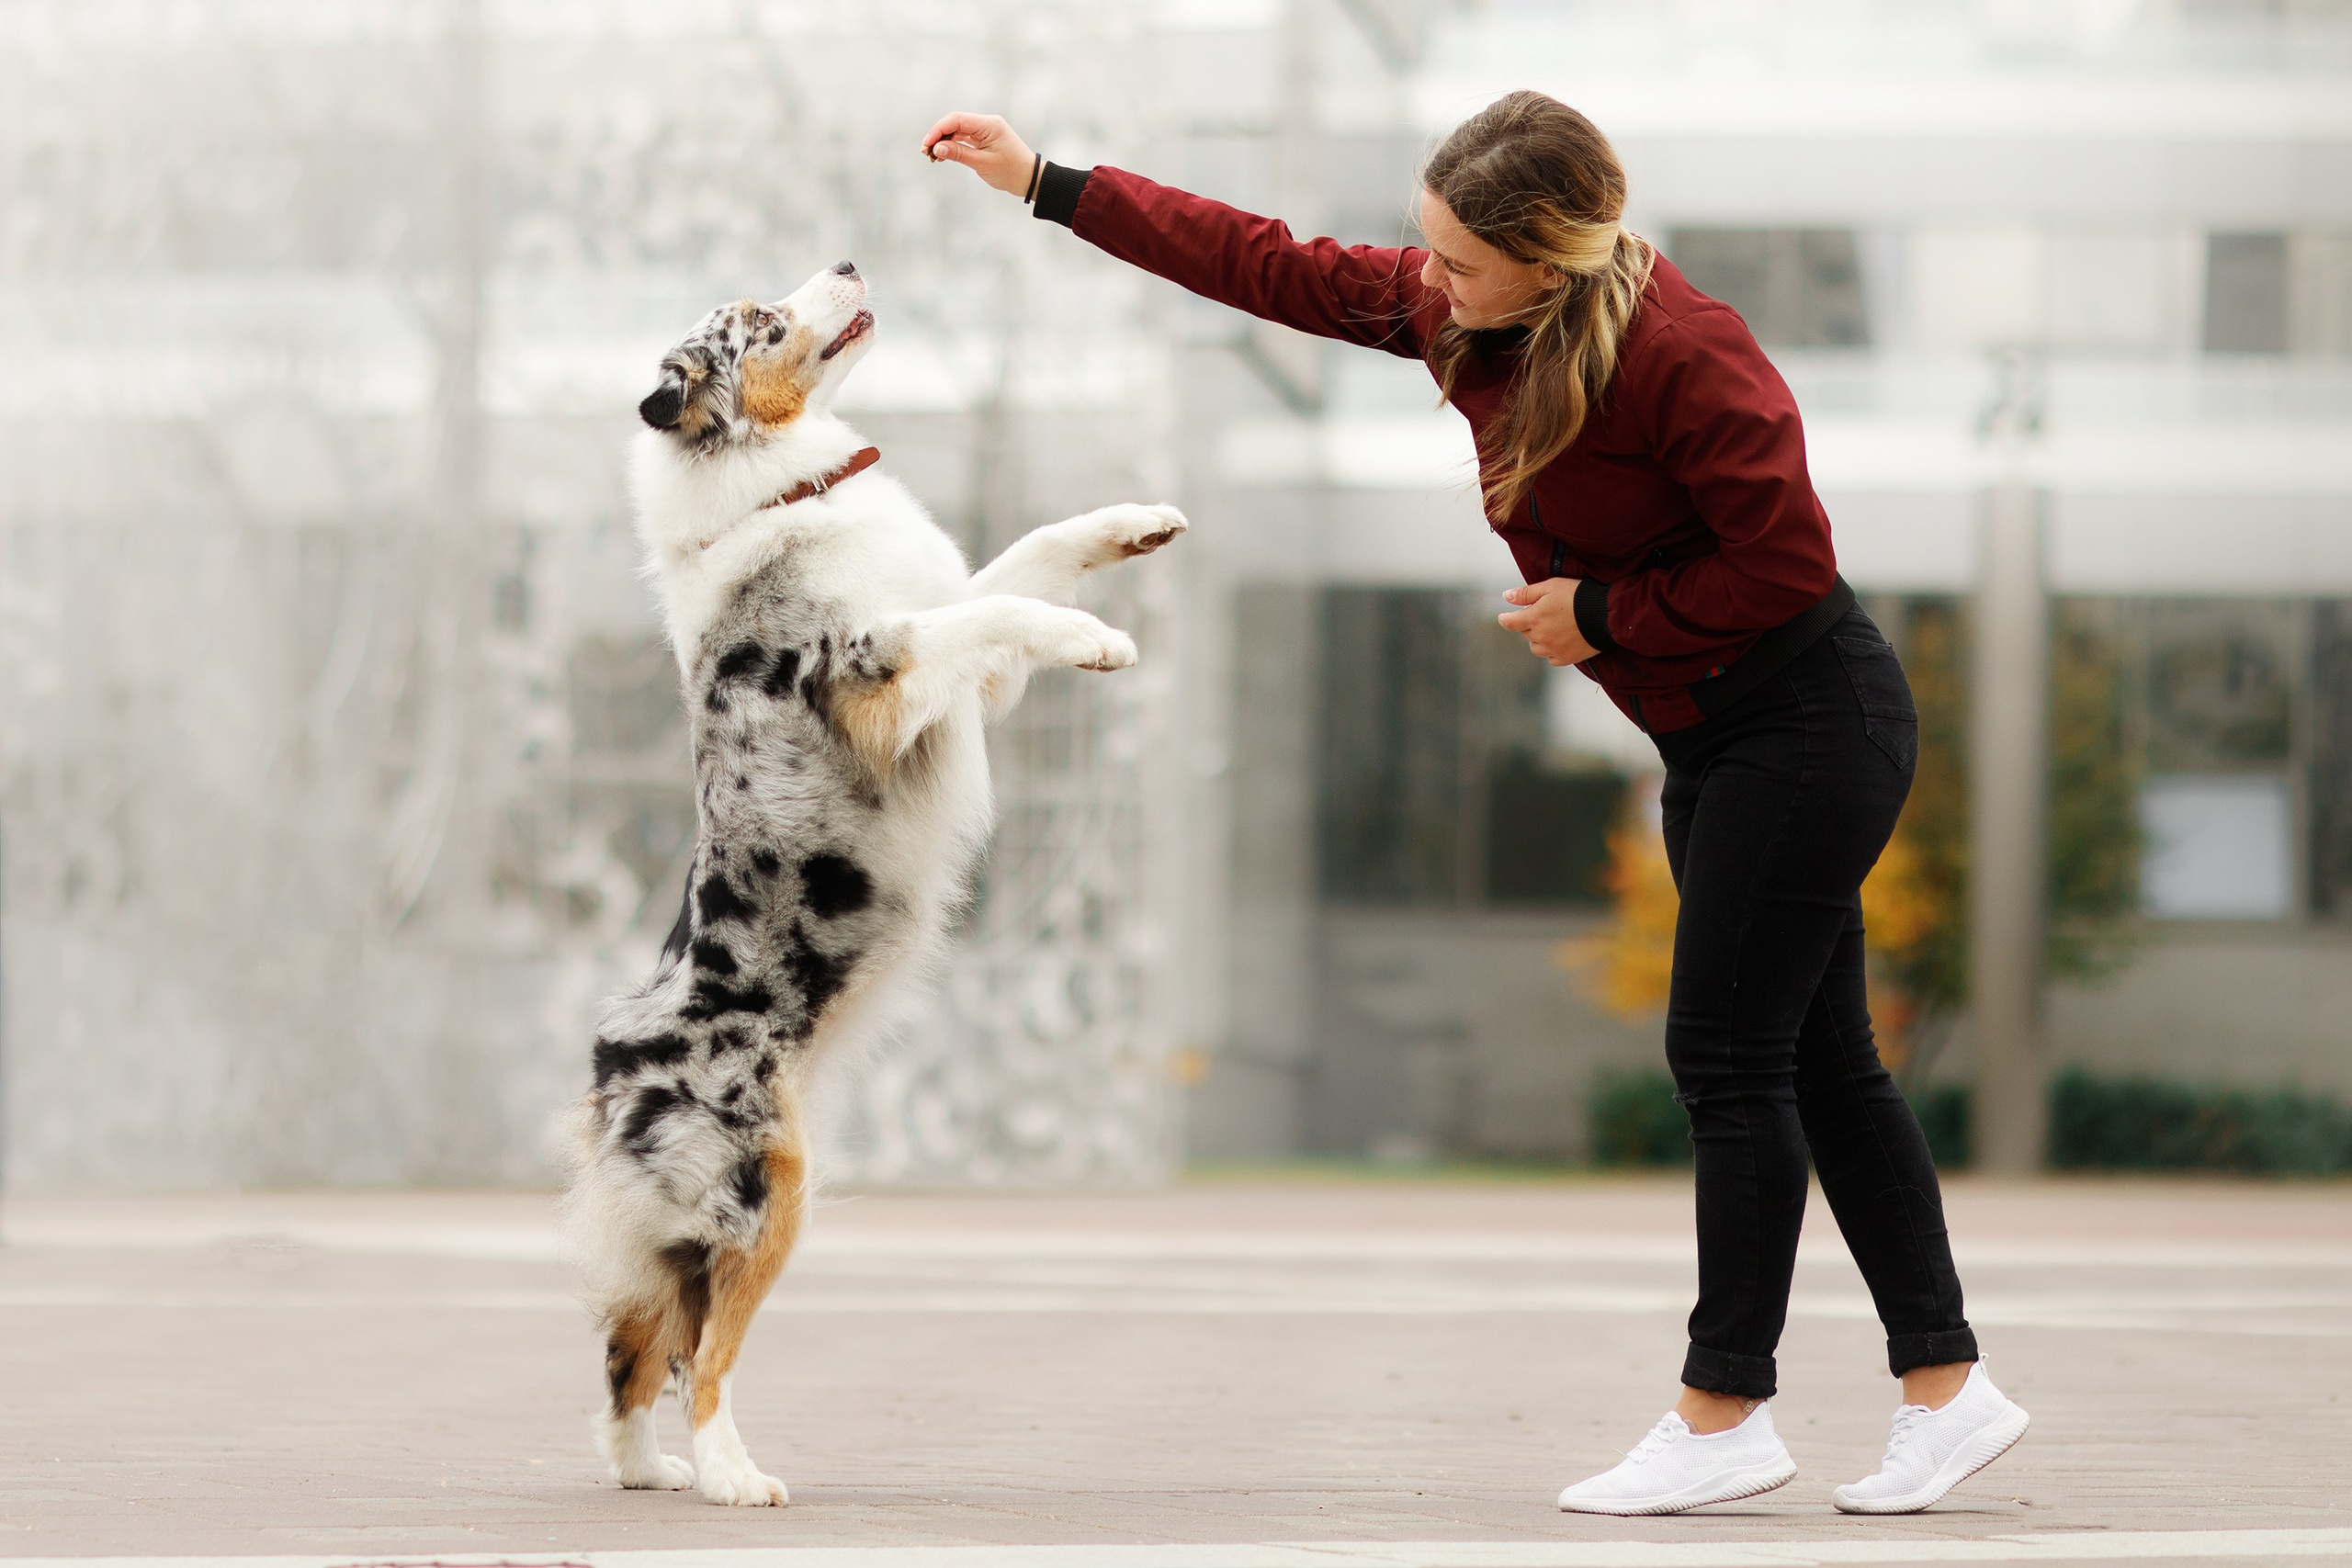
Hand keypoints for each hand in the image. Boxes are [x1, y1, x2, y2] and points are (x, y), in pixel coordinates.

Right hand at [921, 112, 1037, 197]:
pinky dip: (953, 145)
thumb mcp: (983, 164)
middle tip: (926, 152)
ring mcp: (986, 130)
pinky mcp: (985, 138)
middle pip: (955, 123)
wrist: (1030, 179)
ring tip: (933, 156)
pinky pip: (964, 138)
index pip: (957, 120)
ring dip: (944, 141)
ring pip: (958, 130)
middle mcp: (987, 123)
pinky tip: (943, 155)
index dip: (938, 130)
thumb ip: (959, 154)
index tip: (927, 145)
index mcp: (989, 124)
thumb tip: (937, 148)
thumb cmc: (1010, 172)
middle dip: (939, 136)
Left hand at [1498, 578, 1597, 665]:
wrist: (1606, 613)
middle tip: (1543, 613)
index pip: (1510, 623)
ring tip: (1551, 628)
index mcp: (1534, 618)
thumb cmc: (1578, 595)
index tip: (1503, 617)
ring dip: (1538, 639)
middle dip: (1529, 624)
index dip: (1505, 619)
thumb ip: (1526, 593)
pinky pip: (1551, 658)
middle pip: (1525, 633)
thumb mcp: (1551, 586)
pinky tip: (1559, 641)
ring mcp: (1553, 649)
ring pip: (1536, 648)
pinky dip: (1551, 651)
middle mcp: (1541, 637)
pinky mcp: (1567, 658)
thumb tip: (1506, 596)